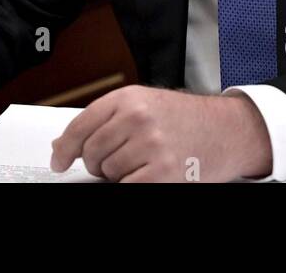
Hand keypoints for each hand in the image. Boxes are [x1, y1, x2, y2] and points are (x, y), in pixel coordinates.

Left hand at [49, 85, 271, 181]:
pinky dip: (130, 184)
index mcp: (128, 98)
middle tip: (117, 160)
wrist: (225, 129)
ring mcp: (151, 145)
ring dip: (118, 175)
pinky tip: (144, 175)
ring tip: (141, 163)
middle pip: (92, 153)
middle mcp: (138, 118)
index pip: (81, 125)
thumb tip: (63, 146)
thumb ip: (104, 120)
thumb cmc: (185, 118)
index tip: (60, 161)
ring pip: (108, 172)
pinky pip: (126, 187)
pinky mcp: (163, 172)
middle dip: (98, 163)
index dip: (66, 148)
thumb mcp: (142, 104)